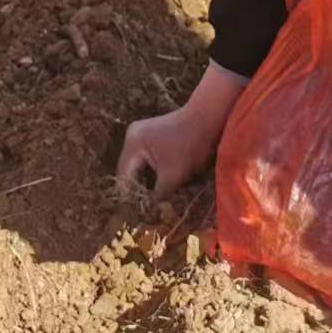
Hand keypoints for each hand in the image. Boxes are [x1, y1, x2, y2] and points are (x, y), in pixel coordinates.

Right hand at [117, 63, 247, 198]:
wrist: (208, 118)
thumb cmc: (190, 146)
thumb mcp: (173, 176)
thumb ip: (157, 195)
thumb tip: (148, 211)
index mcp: (133, 144)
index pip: (124, 177)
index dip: (130, 197)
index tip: (137, 214)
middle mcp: (131, 136)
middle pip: (127, 170)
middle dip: (136, 188)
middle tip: (143, 208)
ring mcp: (140, 132)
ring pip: (136, 164)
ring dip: (143, 180)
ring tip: (150, 198)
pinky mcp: (150, 133)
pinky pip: (144, 157)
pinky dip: (149, 170)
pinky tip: (158, 182)